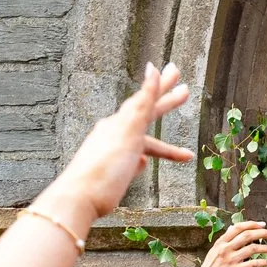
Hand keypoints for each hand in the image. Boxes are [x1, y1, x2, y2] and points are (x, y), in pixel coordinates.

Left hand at [39, 62, 195, 224]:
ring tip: (183, 153)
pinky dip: (142, 159)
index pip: (147, 100)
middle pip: (146, 116)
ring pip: (143, 143)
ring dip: (163, 145)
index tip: (175, 71)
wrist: (81, 197)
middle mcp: (116, 133)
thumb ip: (143, 102)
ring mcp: (114, 152)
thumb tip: (153, 68)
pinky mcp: (113, 172)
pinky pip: (132, 160)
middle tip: (185, 92)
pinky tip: (144, 163)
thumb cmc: (106, 166)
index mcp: (121, 123)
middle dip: (166, 105)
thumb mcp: (129, 131)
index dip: (162, 87)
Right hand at [182, 220, 266, 266]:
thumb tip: (232, 228)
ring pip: (253, 248)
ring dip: (266, 248)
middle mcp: (226, 249)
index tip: (263, 224)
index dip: (252, 224)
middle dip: (263, 233)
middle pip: (248, 235)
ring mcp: (231, 259)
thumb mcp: (214, 251)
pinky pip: (253, 264)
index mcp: (221, 242)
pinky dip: (263, 262)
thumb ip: (224, 240)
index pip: (238, 227)